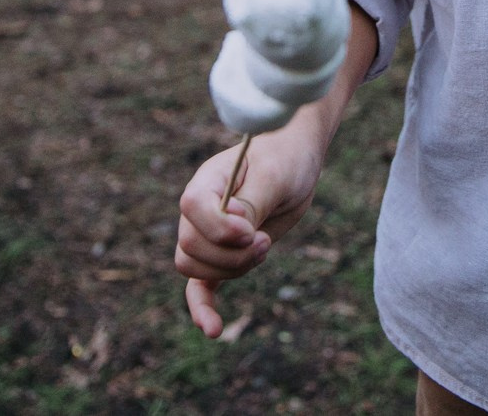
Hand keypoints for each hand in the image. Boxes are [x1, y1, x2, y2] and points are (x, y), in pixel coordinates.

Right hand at [175, 125, 325, 337]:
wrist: (296, 160)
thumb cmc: (286, 159)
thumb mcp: (275, 176)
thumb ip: (252, 203)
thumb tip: (235, 231)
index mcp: (208, 180)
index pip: (191, 207)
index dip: (219, 228)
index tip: (251, 230)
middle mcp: (199, 209)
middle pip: (191, 246)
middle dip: (231, 255)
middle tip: (265, 240)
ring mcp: (207, 234)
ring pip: (196, 268)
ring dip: (232, 270)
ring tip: (264, 248)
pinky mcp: (223, 255)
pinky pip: (200, 287)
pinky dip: (203, 307)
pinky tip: (214, 329)